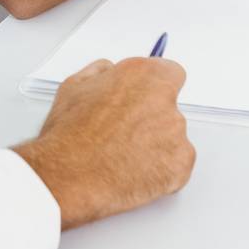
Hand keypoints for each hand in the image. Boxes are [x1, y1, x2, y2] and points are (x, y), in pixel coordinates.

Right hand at [12, 56, 194, 228]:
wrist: (68, 177)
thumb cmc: (69, 136)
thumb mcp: (74, 86)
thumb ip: (101, 72)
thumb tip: (110, 72)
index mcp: (143, 75)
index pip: (171, 74)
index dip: (156, 88)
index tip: (147, 98)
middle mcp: (165, 101)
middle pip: (170, 108)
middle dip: (151, 121)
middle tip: (125, 135)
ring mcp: (176, 134)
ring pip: (173, 138)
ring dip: (156, 146)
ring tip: (124, 158)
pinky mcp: (180, 165)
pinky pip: (177, 166)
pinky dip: (162, 172)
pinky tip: (135, 173)